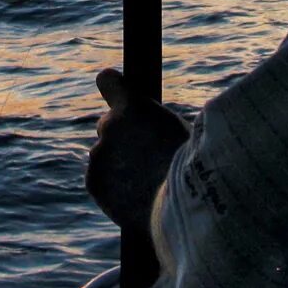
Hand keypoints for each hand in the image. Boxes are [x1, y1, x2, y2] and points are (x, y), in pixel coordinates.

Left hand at [85, 67, 190, 233]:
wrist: (183, 206)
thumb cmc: (193, 166)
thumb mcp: (180, 130)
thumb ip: (154, 124)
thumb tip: (148, 130)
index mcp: (132, 106)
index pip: (108, 81)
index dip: (113, 88)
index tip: (116, 93)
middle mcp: (108, 126)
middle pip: (108, 127)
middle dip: (122, 139)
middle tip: (146, 159)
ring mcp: (98, 155)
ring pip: (105, 158)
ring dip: (120, 167)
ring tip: (148, 185)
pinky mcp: (94, 183)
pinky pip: (102, 182)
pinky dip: (114, 189)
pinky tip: (137, 198)